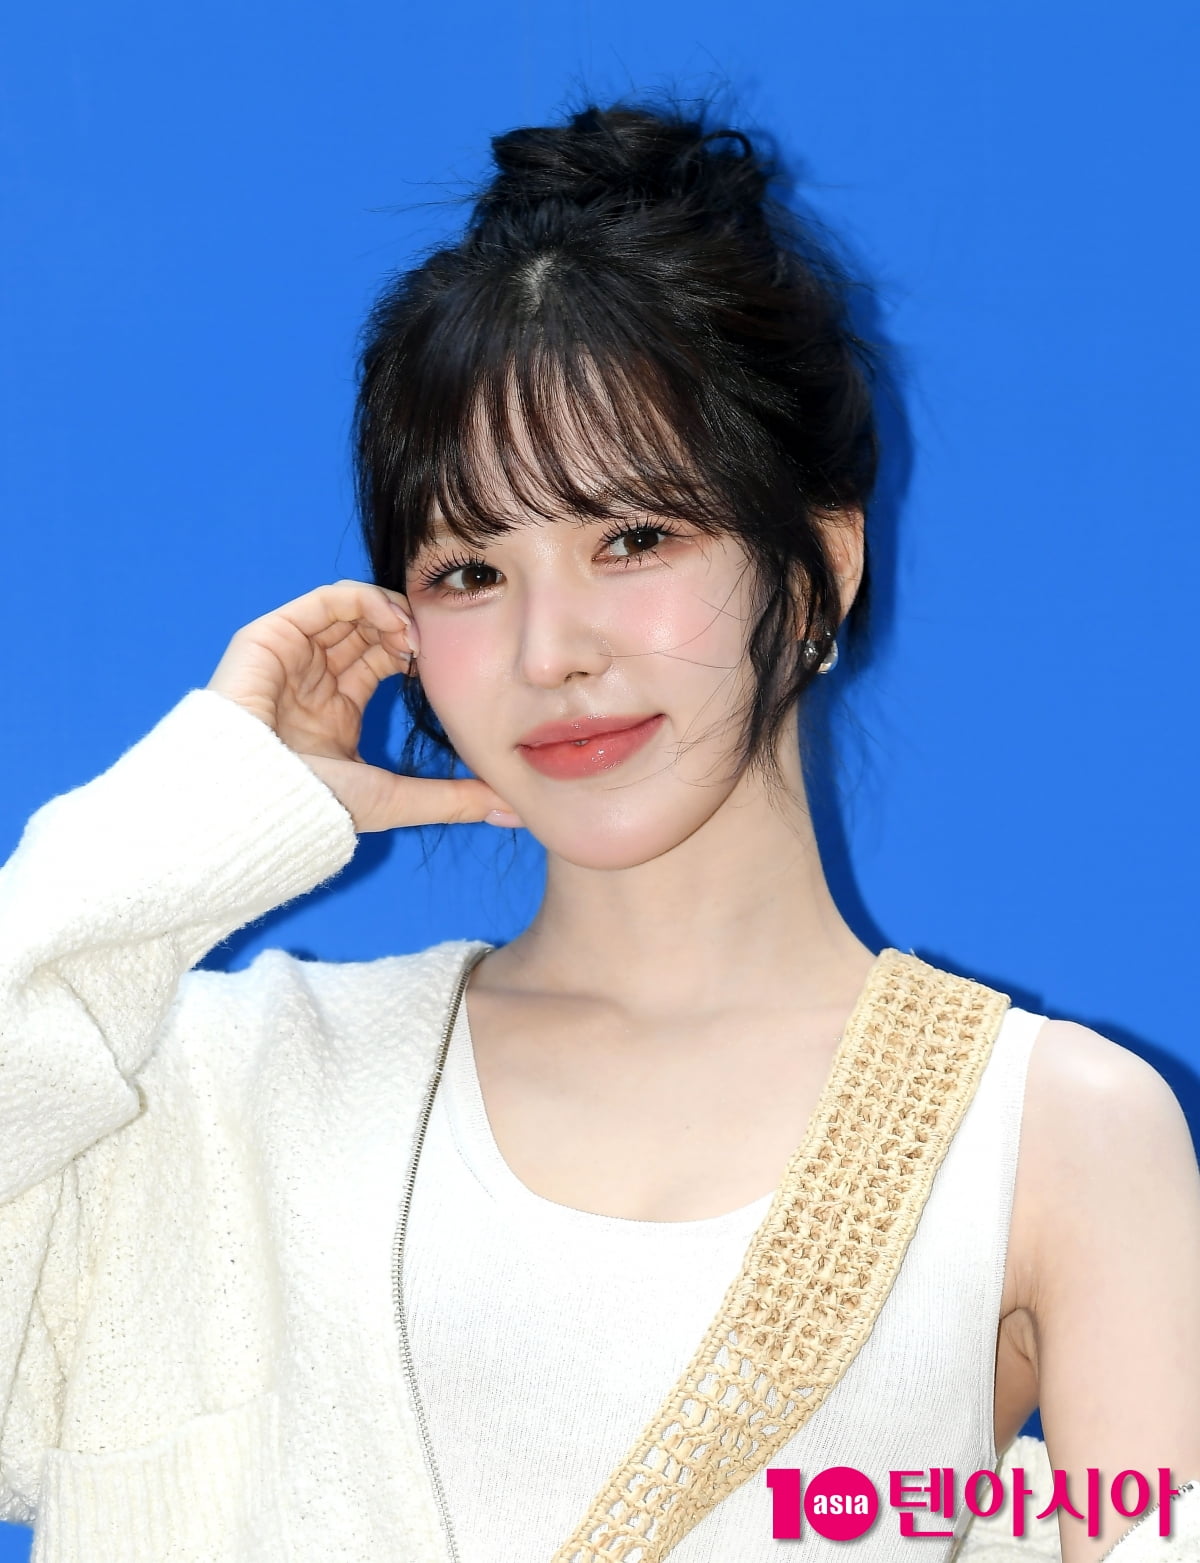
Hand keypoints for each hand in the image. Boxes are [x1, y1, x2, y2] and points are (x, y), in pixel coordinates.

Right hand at [205, 580, 522, 832]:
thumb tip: (512, 811)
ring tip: (418, 631)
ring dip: (391, 611)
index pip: (380, 661)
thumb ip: (452, 801)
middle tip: (435, 640)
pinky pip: (323, 602)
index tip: (444, 663)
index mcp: (333, 713)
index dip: (415, 653)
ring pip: (349, 612)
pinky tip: (393, 621)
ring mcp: (290, 659)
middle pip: (367, 632)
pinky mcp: (269, 639)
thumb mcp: (396, 800)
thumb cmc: (312, 807)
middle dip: (406, 628)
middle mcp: (311, 681)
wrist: (255, 803)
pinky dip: (362, 600)